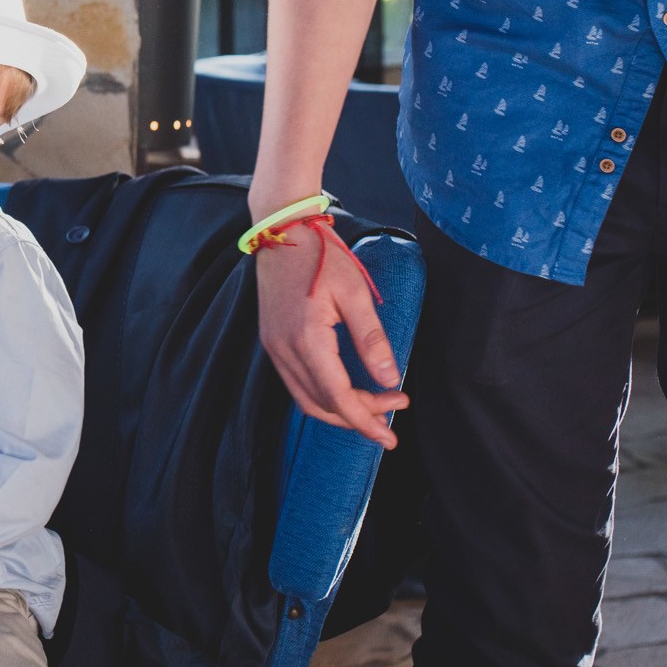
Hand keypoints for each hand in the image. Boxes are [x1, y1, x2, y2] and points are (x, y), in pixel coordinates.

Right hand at [255, 221, 407, 447]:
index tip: (391, 435)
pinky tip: (346, 388)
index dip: (366, 420)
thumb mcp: (355, 294)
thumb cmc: (321, 257)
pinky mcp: (273, 342)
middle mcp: (284, 351)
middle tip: (394, 407)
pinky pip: (296, 383)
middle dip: (359, 416)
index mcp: (306, 340)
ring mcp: (274, 348)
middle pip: (322, 405)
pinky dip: (323, 395)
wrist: (282, 231)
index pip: (338, 398)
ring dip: (340, 409)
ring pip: (306, 399)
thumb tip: (389, 378)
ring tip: (375, 403)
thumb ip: (371, 340)